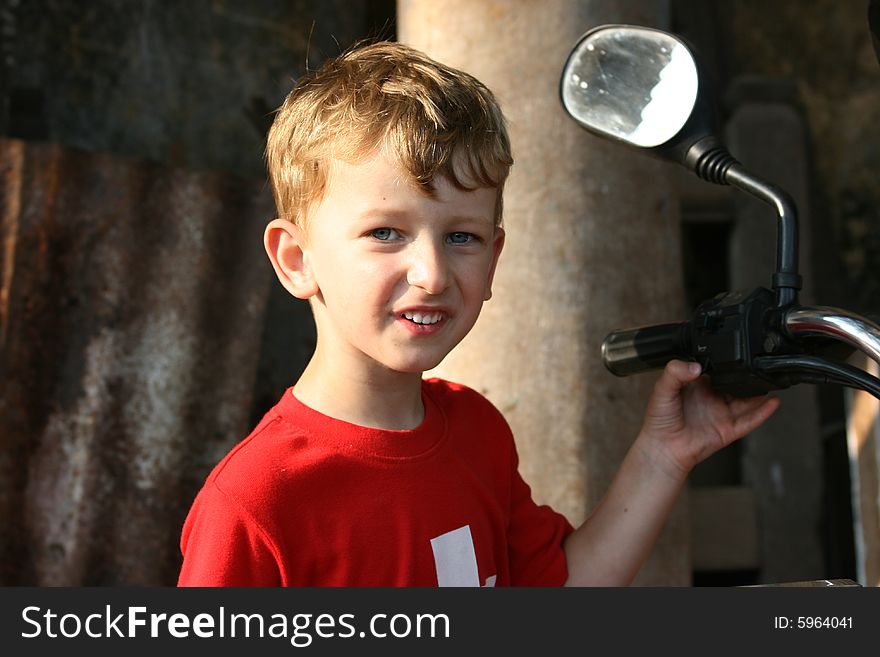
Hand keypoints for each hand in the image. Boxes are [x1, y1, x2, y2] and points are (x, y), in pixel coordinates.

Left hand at [638, 360, 780, 479]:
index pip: (716, 370)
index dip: (726, 362)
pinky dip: (762, 412)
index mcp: (696, 386)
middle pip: (736, 384)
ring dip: (759, 392)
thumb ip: (675, 372)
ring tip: (771, 379)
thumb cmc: (659, 421)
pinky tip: (773, 402)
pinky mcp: (727, 430)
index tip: (736, 351)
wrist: (662, 448)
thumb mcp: (662, 388)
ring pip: (746, 401)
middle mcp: (711, 398)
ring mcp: (721, 414)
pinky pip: (749, 420)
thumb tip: (696, 366)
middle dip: (748, 376)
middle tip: (759, 364)